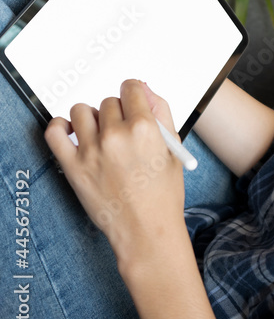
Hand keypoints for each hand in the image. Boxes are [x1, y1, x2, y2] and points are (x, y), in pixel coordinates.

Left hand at [44, 80, 186, 268]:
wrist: (147, 231)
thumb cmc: (162, 195)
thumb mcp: (173, 148)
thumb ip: (161, 111)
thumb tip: (144, 89)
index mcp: (144, 128)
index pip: (130, 87)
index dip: (133, 93)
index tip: (130, 101)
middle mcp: (116, 135)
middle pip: (108, 101)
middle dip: (116, 112)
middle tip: (122, 131)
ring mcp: (92, 151)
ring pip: (82, 111)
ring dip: (91, 118)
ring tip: (99, 134)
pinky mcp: (74, 166)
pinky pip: (55, 132)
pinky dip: (60, 127)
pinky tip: (72, 133)